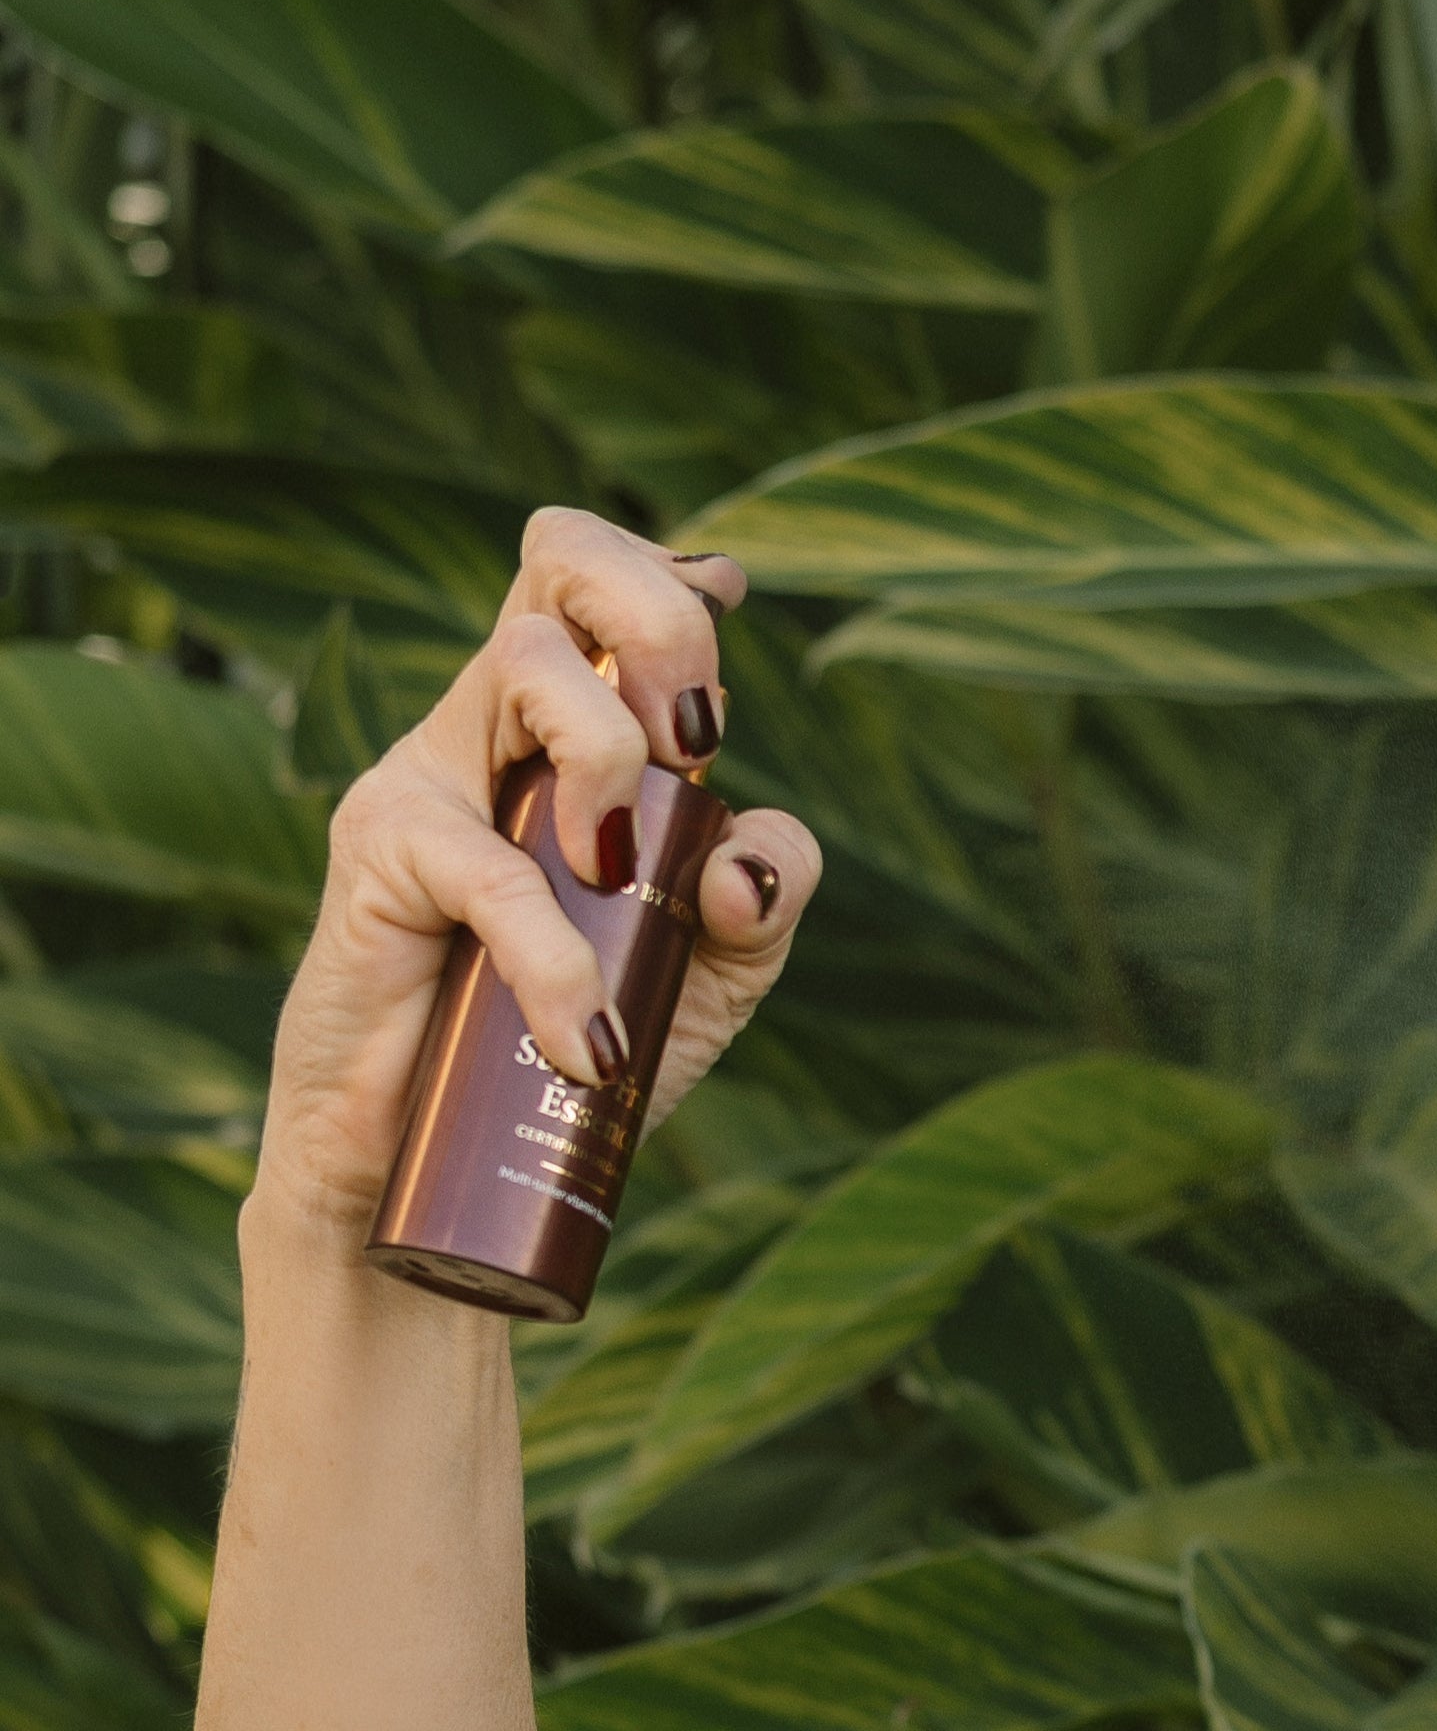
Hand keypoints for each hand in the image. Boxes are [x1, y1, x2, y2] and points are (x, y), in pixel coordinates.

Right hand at [254, 508, 823, 1243]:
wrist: (436, 1167)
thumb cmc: (570, 1045)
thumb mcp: (712, 974)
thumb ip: (764, 897)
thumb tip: (743, 854)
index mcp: (579, 727)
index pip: (601, 581)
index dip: (670, 576)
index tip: (724, 643)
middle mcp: (499, 722)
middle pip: (561, 562)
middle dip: (660, 623)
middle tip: (698, 742)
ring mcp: (432, 770)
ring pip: (528, 663)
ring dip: (611, 757)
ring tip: (624, 885)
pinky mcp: (378, 849)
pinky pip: (490, 865)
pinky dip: (558, 958)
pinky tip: (589, 1043)